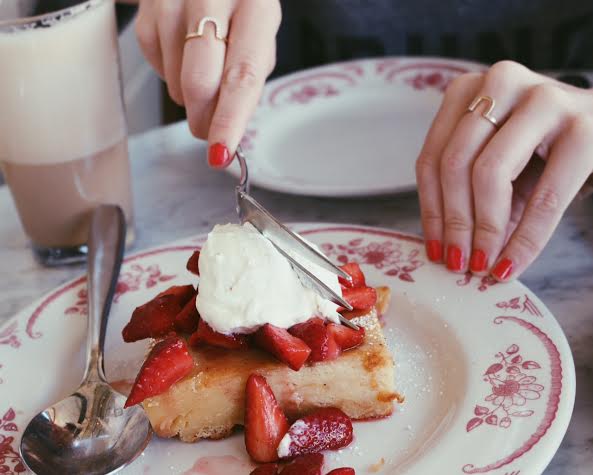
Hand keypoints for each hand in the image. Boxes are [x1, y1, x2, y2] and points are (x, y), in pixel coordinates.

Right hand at [135, 0, 280, 166]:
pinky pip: (156, 66)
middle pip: (199, 83)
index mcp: (255, 8)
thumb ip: (247, 82)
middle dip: (203, 121)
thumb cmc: (240, 10)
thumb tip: (227, 131)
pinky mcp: (148, 9)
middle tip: (208, 132)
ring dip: (190, 97)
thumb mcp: (259, 37)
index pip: (241, 76)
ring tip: (204, 70)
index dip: (229, 120)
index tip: (220, 152)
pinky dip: (171, 75)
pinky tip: (185, 54)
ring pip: (175, 82)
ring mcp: (174, 2)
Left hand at [416, 60, 592, 280]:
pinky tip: (513, 263)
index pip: (431, 159)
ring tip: (482, 263)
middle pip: (455, 164)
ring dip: (483, 229)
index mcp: (469, 89)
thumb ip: (469, 193)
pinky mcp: (584, 128)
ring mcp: (544, 99)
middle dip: (454, 223)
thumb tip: (448, 250)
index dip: (429, 211)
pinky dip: (525, 239)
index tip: (434, 250)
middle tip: (458, 263)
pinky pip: (543, 197)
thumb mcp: (497, 161)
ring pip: (489, 173)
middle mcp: (501, 84)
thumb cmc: (542, 147)